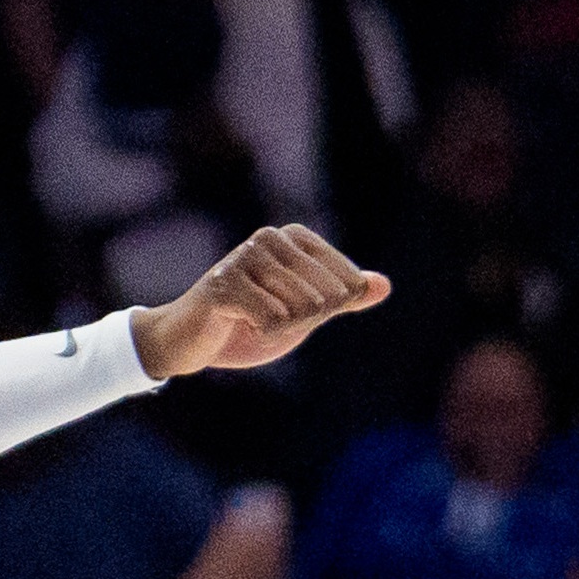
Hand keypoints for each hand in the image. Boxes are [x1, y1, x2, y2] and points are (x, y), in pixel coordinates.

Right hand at [129, 227, 386, 381]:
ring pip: (300, 308)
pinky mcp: (224, 283)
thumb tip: (384, 285)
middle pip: (325, 296)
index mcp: (294, 237)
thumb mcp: (306, 311)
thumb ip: (344, 298)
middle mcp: (270, 237)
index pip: (346, 283)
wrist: (193, 341)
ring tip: (253, 321)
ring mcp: (245, 256)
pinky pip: (272, 319)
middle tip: (270, 319)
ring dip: (280, 328)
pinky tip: (240, 325)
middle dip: (303, 321)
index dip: (328, 310)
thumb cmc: (251, 322)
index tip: (296, 311)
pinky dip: (261, 333)